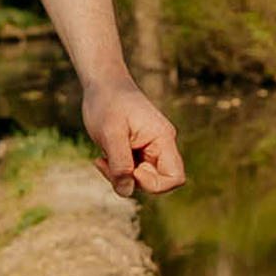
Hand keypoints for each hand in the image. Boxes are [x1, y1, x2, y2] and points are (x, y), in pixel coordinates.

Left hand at [84, 76, 185, 197]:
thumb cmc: (107, 102)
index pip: (175, 177)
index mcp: (163, 139)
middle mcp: (160, 146)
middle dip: (131, 181)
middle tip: (108, 164)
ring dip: (119, 176)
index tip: (133, 170)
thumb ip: (120, 163)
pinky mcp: (135, 151)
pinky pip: (130, 172)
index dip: (154, 184)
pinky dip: (115, 171)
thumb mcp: (110, 133)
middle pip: (157, 182)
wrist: (101, 84)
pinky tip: (101, 158)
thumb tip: (126, 191)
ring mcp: (148, 149)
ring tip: (102, 159)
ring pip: (140, 180)